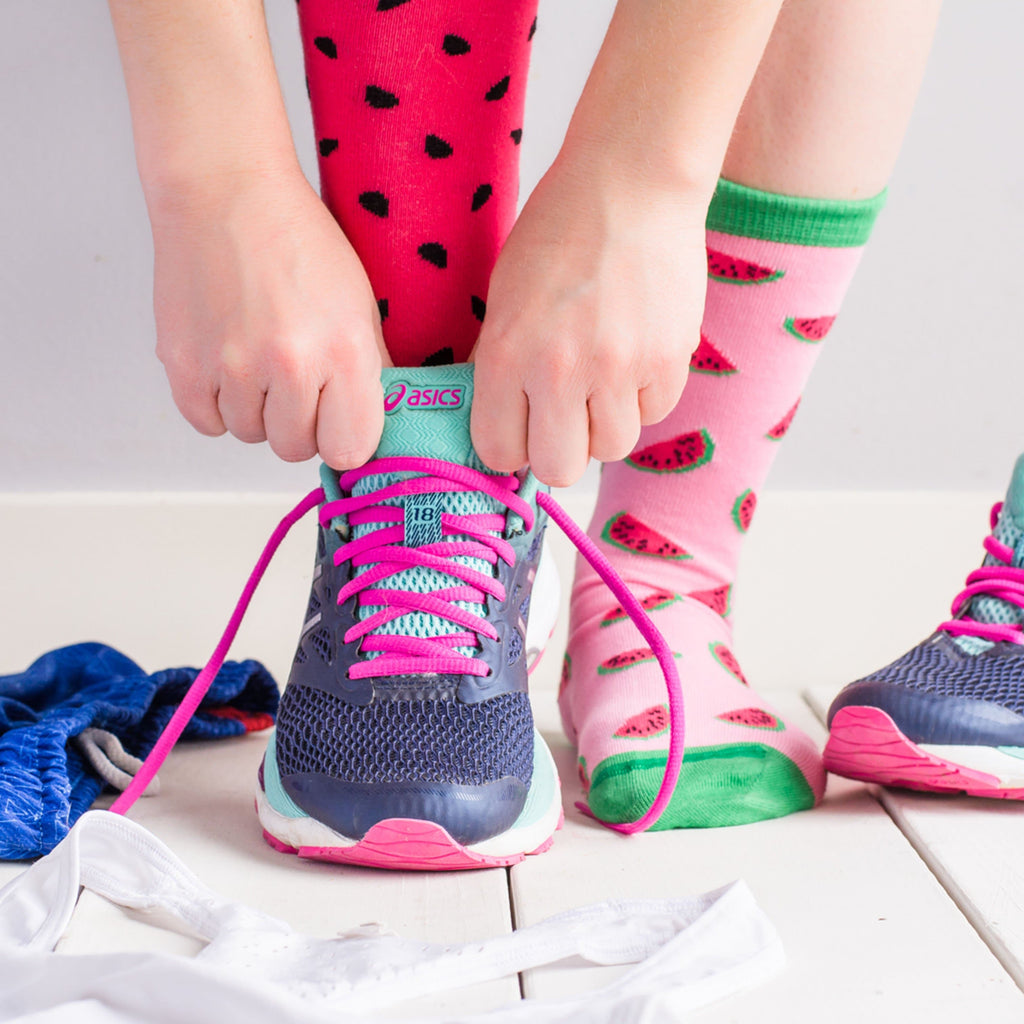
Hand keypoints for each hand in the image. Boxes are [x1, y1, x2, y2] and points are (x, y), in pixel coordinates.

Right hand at [150, 168, 389, 468]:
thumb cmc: (297, 243)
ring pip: (250, 434)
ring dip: (256, 409)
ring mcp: (231, 366)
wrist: (225, 191)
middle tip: (295, 378)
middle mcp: (289, 363)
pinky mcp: (182, 363)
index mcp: (344, 350)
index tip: (338, 418)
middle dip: (299, 423)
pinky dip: (218, 403)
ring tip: (258, 355)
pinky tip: (228, 362)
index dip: (344, 436)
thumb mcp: (360, 304)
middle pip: (295, 448)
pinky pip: (207, 422)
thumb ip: (369, 371)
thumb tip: (372, 426)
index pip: (350, 450)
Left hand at [470, 155, 706, 486]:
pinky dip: (643, 395)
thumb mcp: (503, 298)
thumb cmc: (558, 233)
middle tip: (564, 415)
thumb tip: (506, 424)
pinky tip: (636, 354)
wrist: (630, 182)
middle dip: (559, 449)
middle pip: (559, 469)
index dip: (510, 444)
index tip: (521, 426)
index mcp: (507, 353)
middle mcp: (561, 369)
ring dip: (606, 424)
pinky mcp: (670, 359)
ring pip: (612, 448)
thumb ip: (501, 365)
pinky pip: (654, 414)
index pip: (499, 452)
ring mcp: (620, 367)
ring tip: (604, 378)